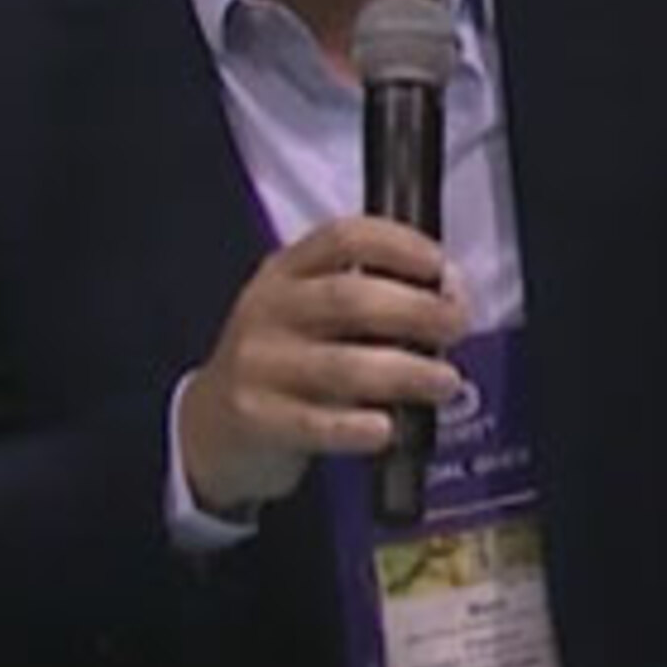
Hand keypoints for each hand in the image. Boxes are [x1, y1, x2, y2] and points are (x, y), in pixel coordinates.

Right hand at [176, 216, 466, 513]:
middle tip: (456, 327)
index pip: (344, 237)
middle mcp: (269, 309)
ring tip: (444, 381)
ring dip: (404, 372)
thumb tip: (449, 298)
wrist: (210, 427)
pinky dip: (356, 426)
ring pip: (341, 365)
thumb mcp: (308, 315)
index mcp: (286, 272)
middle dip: (416, 311)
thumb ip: (368, 301)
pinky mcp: (255, 417)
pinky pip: (315, 423)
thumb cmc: (283, 363)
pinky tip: (387, 428)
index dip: (400, 245)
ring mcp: (259, 364)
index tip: (442, 266)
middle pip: (350, 298)